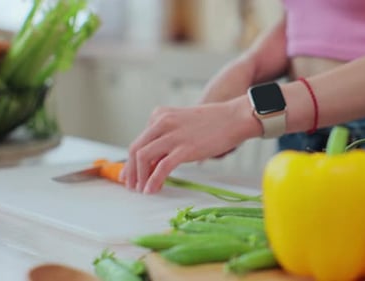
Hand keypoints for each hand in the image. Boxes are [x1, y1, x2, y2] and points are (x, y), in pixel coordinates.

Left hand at [122, 97, 258, 193]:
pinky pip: (161, 167)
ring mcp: (173, 135)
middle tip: (130, 185)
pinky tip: (151, 190)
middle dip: (130, 170)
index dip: (131, 160)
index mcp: (160, 115)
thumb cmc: (214, 123)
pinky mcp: (185, 148)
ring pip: (143, 157)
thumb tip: (156, 162)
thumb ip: (168, 139)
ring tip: (141, 190)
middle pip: (135, 148)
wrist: (235, 118)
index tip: (130, 173)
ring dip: (138, 176)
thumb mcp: (183, 124)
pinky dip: (153, 180)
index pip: (139, 140)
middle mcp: (162, 122)